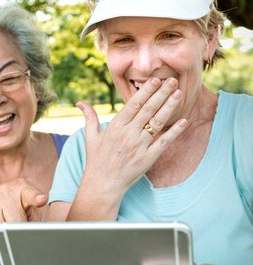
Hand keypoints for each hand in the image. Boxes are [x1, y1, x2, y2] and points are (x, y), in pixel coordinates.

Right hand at [0, 178, 47, 235]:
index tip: (41, 200)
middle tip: (16, 225)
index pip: (31, 194)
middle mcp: (6, 189)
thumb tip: (32, 233)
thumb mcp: (29, 212)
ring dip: (2, 230)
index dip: (36, 198)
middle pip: (15, 221)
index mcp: (23, 188)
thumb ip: (34, 221)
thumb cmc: (16, 210)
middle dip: (17, 230)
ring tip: (3, 221)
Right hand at [78, 77, 187, 195]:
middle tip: (173, 80)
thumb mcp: (90, 137)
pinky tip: (184, 121)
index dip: (146, 91)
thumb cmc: (96, 160)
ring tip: (179, 94)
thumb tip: (80, 103)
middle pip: (148, 110)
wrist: (102, 184)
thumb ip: (89, 117)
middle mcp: (128, 134)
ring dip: (169, 107)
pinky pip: (164, 142)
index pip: (133, 104)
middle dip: (161, 93)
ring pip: (157, 123)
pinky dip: (175, 132)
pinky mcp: (148, 158)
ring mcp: (139, 146)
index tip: (156, 80)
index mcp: (115, 126)